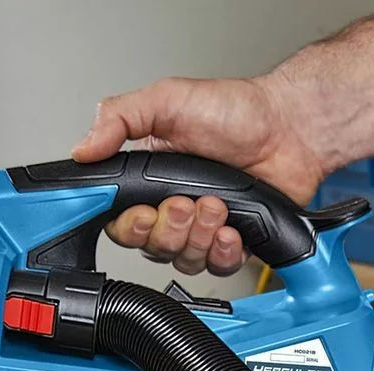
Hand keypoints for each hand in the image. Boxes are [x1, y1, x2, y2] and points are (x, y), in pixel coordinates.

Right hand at [72, 75, 325, 275]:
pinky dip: (222, 251)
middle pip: (151, 248)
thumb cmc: (236, 112)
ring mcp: (202, 229)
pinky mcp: (231, 244)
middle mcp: (173, 208)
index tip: (143, 213)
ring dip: (198, 236)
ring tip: (217, 204)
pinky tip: (231, 229)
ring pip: (183, 260)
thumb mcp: (166, 100)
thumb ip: (119, 119)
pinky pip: (216, 267)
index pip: (120, 222)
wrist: (290, 128)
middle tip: (186, 202)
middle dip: (169, 229)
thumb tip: (83, 148)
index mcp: (150, 180)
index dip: (128, 227)